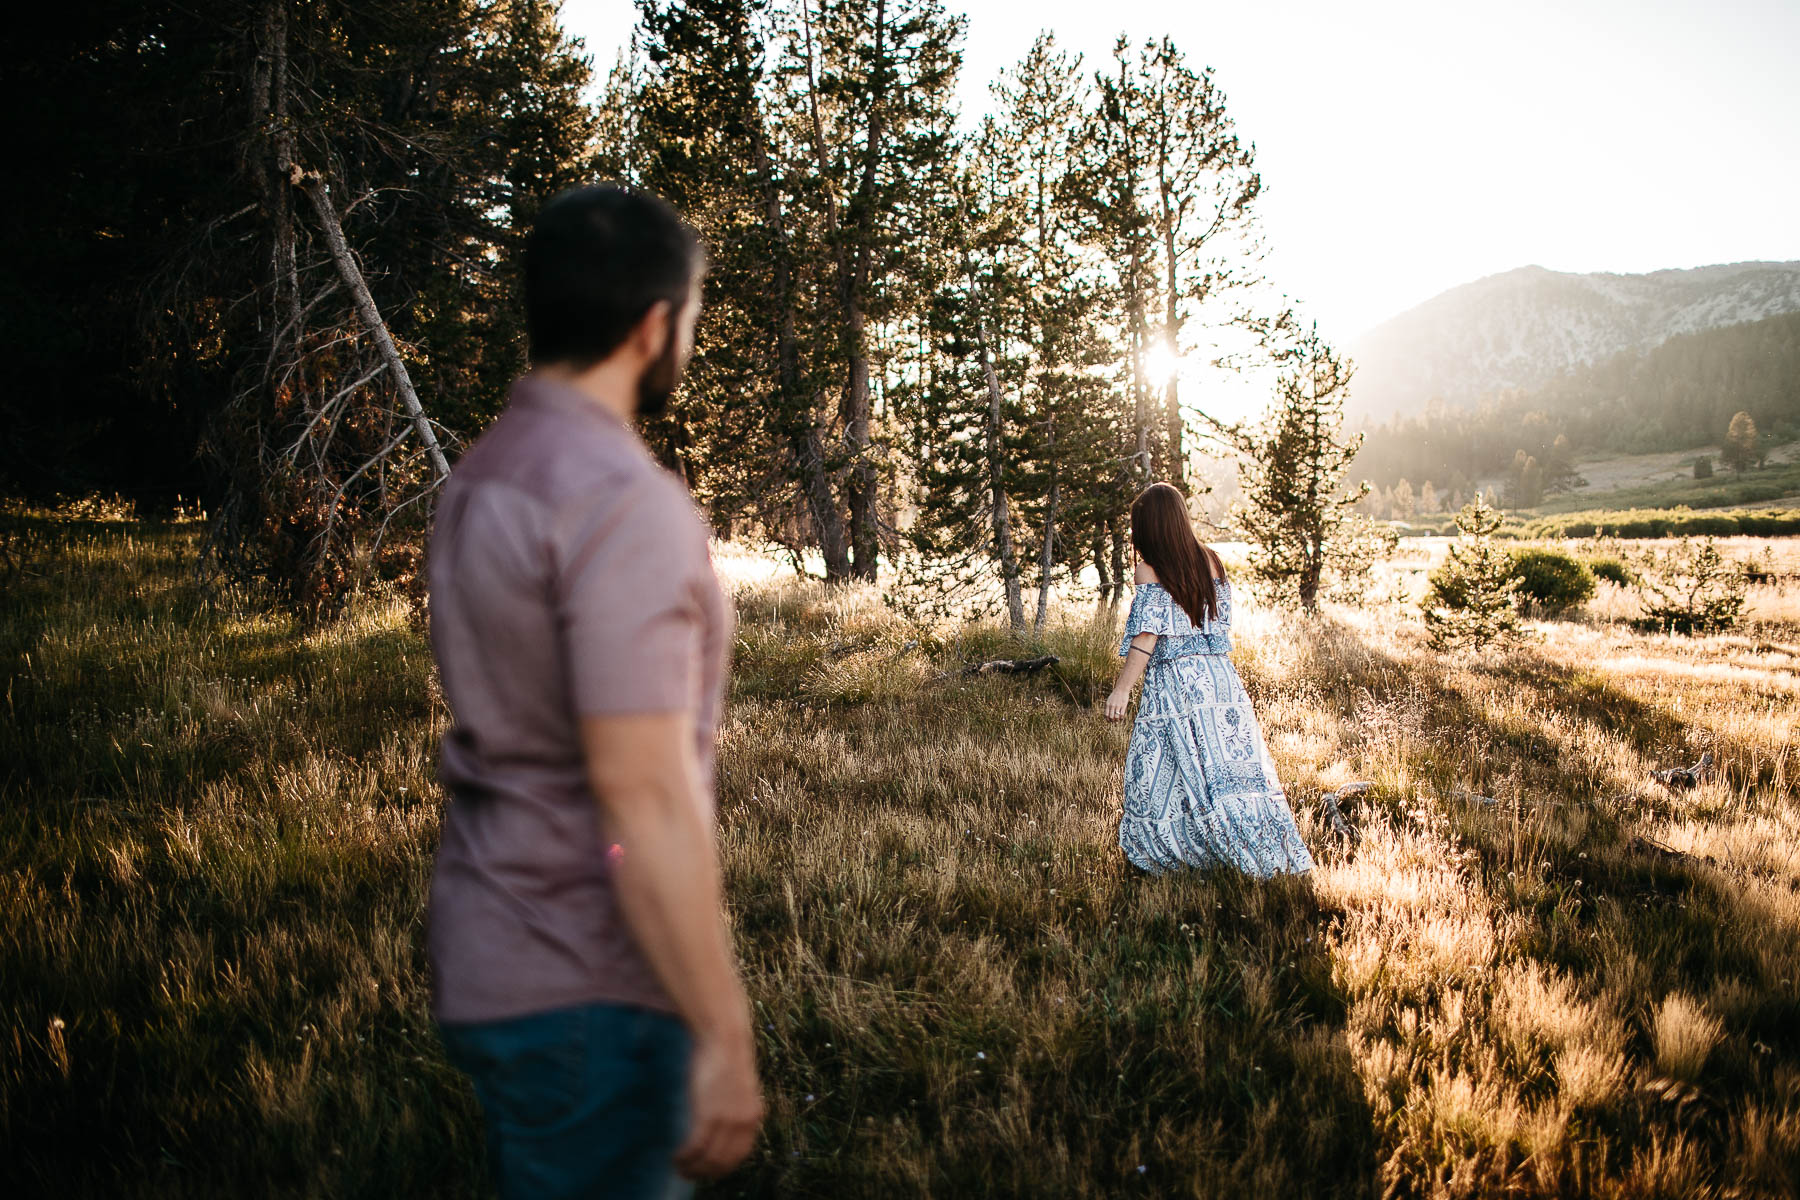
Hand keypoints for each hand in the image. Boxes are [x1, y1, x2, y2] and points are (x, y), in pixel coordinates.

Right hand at [674, 1026, 764, 1179]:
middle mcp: (744, 1122)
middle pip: (723, 1162)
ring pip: (708, 1159)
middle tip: (688, 1173)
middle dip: (705, 1172)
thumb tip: (724, 1123)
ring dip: (691, 1168)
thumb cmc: (727, 1058)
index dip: (722, 1166)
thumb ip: (737, 1107)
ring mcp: (727, 1120)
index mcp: (754, 1116)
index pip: (740, 1155)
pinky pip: (695, 1147)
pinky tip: (676, 1157)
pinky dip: (684, 1157)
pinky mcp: (709, 1114)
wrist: (725, 1037)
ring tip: (680, 1167)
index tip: (708, 1168)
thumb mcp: (740, 1087)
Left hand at [1104, 687, 1130, 721]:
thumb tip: (1107, 715)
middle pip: (1111, 717)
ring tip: (1117, 720)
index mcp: (1108, 704)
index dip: (1107, 719)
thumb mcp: (1109, 700)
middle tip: (1113, 721)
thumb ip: (1107, 706)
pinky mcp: (1123, 706)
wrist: (1121, 689)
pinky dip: (1121, 718)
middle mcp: (1112, 706)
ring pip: (1116, 717)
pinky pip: (1122, 715)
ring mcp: (1118, 706)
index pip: (1106, 715)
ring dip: (1117, 720)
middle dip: (1112, 721)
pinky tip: (1121, 718)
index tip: (1109, 721)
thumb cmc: (1115, 695)